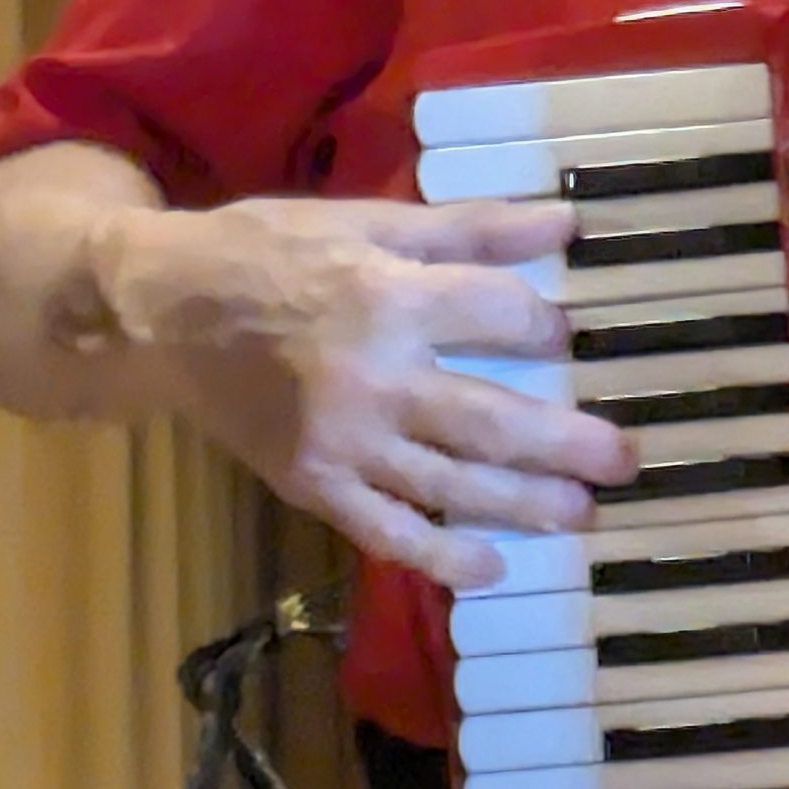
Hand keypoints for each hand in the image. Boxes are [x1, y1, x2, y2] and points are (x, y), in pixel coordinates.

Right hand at [92, 193, 635, 590]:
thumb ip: (470, 229)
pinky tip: (491, 566)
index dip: (546, 325)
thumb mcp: (371, 221)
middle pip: (491, 417)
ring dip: (523, 504)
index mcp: (390, 295)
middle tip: (625, 461)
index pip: (498, 316)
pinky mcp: (313, 483)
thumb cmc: (272, 252)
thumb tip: (564, 225)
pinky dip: (440, 554)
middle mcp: (373, 376)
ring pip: (450, 482)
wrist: (163, 312)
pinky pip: (386, 531)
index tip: (569, 336)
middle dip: (566, 443)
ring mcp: (342, 440)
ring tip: (582, 514)